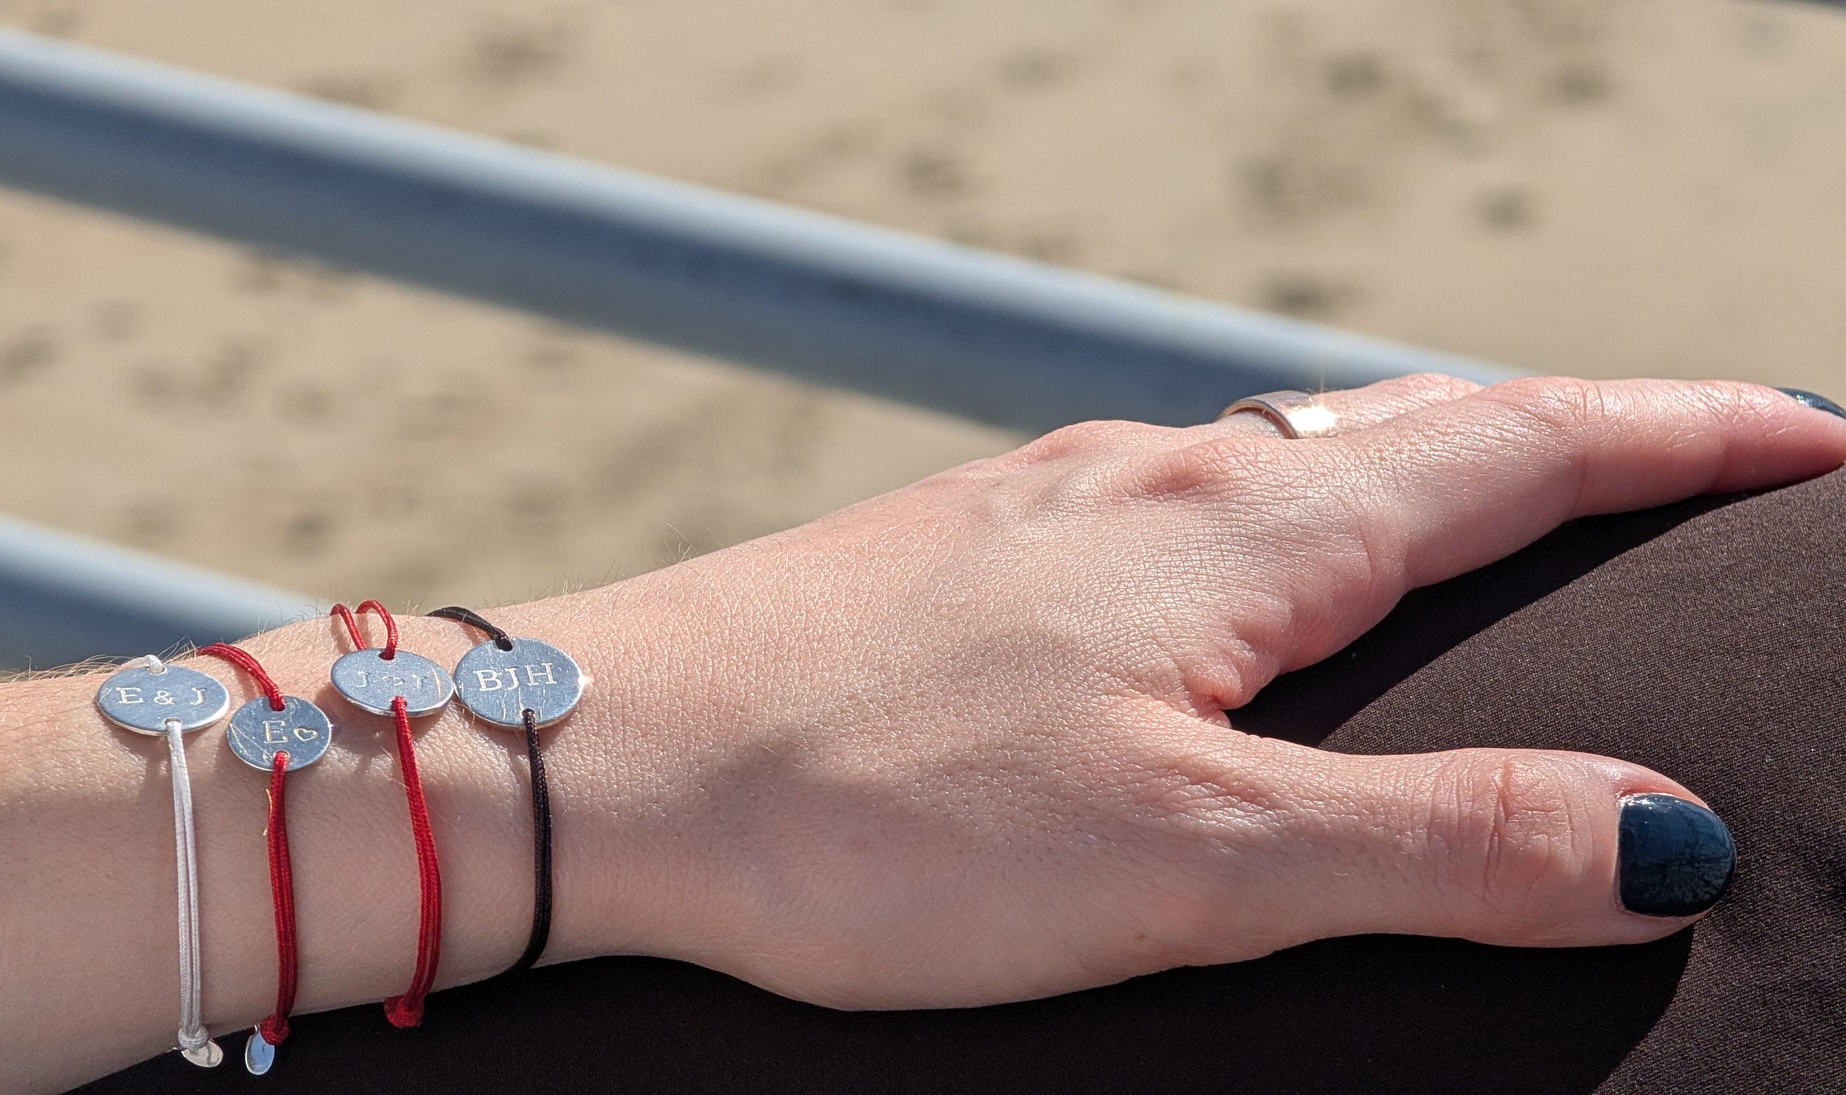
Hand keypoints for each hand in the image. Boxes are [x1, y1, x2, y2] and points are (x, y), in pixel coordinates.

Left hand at [539, 375, 1845, 1008]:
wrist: (600, 757)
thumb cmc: (865, 811)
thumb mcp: (1182, 855)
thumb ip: (1429, 844)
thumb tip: (1669, 838)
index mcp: (1240, 535)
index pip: (1525, 447)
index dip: (1687, 433)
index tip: (1812, 435)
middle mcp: (1152, 482)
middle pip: (1419, 429)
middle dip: (1582, 436)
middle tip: (1697, 456)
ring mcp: (1050, 506)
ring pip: (1292, 460)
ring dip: (1427, 467)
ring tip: (1509, 505)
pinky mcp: (969, 557)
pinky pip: (1177, 509)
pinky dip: (1282, 521)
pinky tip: (1246, 576)